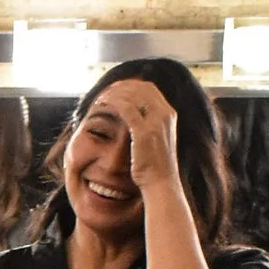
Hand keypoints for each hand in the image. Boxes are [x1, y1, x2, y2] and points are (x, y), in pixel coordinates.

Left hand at [112, 80, 181, 195]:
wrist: (161, 184)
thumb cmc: (155, 166)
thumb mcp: (156, 139)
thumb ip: (149, 124)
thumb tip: (134, 115)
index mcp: (169, 113)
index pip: (148, 88)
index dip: (130, 85)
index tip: (115, 89)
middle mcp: (165, 114)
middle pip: (140, 88)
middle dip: (119, 87)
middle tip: (104, 92)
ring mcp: (156, 122)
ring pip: (131, 96)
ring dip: (113, 94)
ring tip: (99, 99)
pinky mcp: (144, 131)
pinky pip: (125, 109)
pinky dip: (111, 104)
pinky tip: (101, 107)